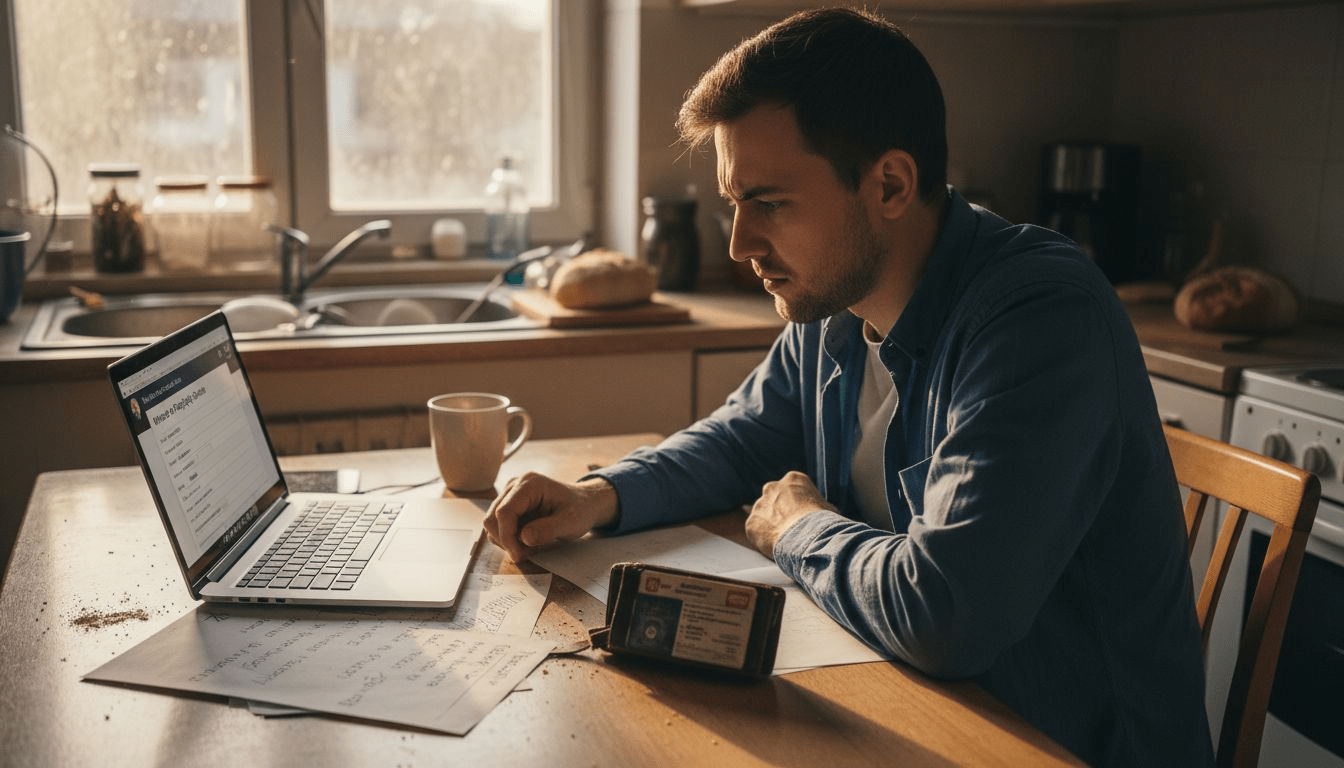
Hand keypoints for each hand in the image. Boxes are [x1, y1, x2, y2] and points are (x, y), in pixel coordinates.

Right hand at [483, 472, 619, 562]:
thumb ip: (548, 530)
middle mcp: (515, 485)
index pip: (504, 511)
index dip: (507, 536)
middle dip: (506, 540)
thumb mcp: (570, 523)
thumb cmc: (580, 510)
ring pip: (492, 523)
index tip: (518, 554)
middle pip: (492, 517)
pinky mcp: (510, 505)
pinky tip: (528, 541)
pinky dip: (510, 538)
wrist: (584, 504)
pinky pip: (499, 526)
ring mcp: (510, 494)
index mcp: (530, 484)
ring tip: (532, 545)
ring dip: (507, 541)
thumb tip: (524, 537)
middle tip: (528, 552)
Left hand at [745, 471, 835, 557]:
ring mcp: (759, 505)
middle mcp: (772, 487)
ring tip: (784, 539)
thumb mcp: (827, 507)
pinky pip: (755, 531)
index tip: (801, 515)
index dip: (796, 503)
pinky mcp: (751, 523)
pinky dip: (762, 539)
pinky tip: (775, 546)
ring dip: (770, 525)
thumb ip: (816, 505)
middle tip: (789, 527)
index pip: (791, 488)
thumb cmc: (822, 522)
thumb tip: (819, 513)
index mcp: (793, 479)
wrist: (807, 537)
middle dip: (778, 511)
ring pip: (762, 515)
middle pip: (773, 498)